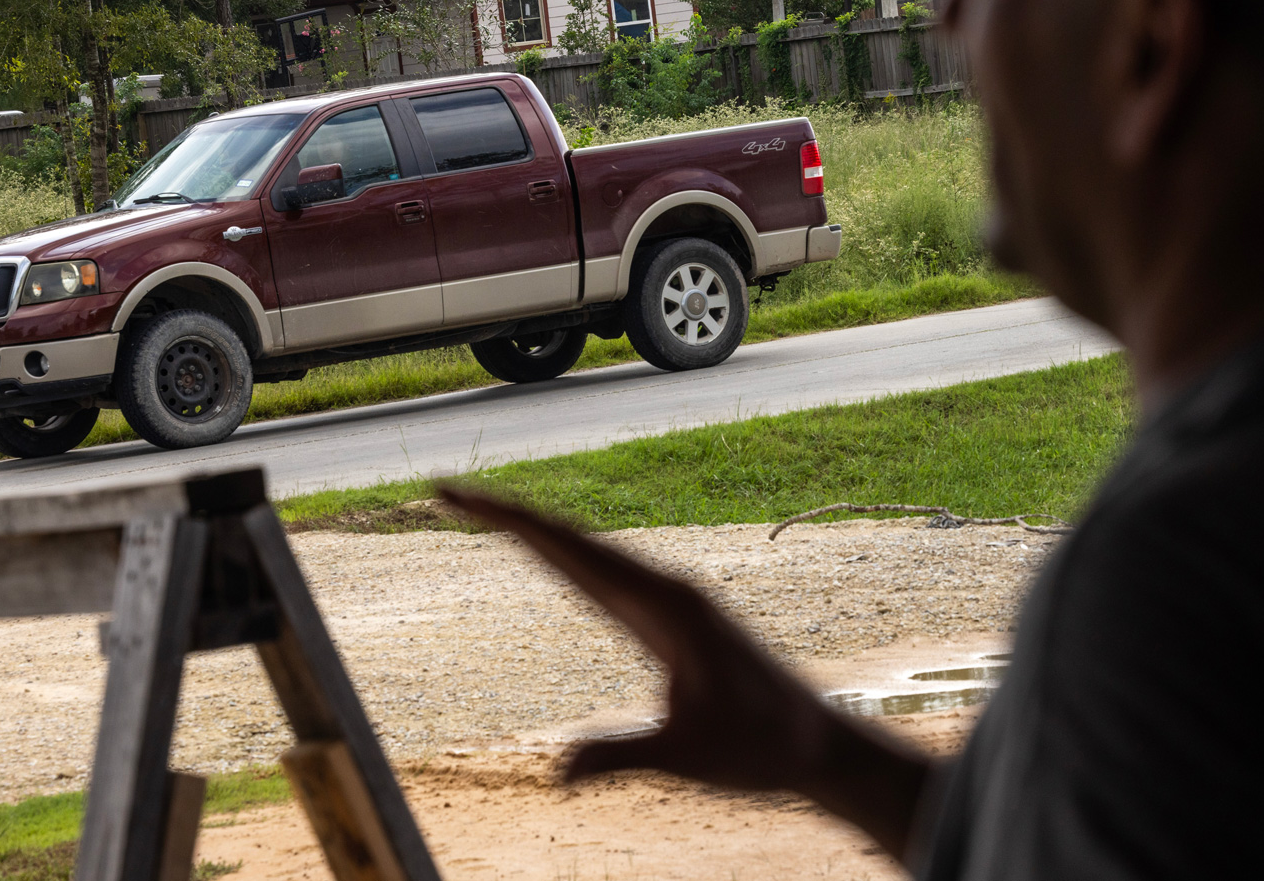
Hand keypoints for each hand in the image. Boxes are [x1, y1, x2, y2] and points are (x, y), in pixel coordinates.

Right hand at [437, 485, 934, 857]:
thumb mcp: (688, 759)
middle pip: (573, 542)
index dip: (515, 524)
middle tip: (447, 492)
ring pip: (589, 555)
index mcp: (666, 606)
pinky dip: (566, 558)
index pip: (575, 554)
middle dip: (508, 515)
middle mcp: (665, 590)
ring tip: (481, 511)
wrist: (817, 745)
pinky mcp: (670, 619)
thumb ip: (626, 756)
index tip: (465, 500)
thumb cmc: (762, 748)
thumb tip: (561, 771)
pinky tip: (549, 556)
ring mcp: (668, 602)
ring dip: (535, 532)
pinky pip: (606, 577)